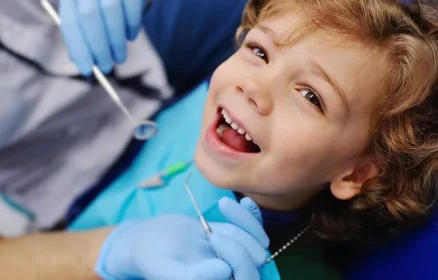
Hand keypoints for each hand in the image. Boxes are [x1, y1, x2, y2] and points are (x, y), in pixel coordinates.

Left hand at [59, 0, 148, 75]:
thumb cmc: (109, 0)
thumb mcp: (89, 7)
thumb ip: (83, 29)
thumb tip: (79, 60)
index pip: (69, 22)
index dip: (78, 49)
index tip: (87, 71)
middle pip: (88, 19)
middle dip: (98, 49)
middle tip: (106, 68)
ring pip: (110, 13)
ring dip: (116, 42)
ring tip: (120, 58)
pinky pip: (132, 7)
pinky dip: (132, 25)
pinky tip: (131, 36)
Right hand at [95, 197, 268, 279]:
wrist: (147, 240)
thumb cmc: (152, 258)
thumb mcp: (166, 269)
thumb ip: (194, 276)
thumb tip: (225, 271)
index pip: (246, 277)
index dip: (238, 258)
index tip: (213, 237)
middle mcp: (230, 274)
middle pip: (256, 259)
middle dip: (240, 241)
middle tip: (211, 230)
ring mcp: (233, 256)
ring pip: (258, 240)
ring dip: (244, 221)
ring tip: (222, 205)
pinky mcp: (232, 238)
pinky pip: (253, 227)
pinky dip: (251, 213)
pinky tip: (245, 201)